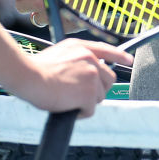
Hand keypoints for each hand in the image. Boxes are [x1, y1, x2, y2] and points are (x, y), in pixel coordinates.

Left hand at [8, 0, 114, 32]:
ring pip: (33, 19)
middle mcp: (40, 1)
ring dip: (39, 13)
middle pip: (19, 7)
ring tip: (52, 5)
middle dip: (27, 2)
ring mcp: (50, 15)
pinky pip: (48, 25)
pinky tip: (62, 12)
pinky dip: (52, 20)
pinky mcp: (60, 26)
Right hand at [15, 38, 132, 117]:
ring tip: (67, 98)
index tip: (128, 60)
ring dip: (86, 101)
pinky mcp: (90, 92)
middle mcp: (90, 58)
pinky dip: (80, 112)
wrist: (29, 76)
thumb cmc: (36, 69)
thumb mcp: (59, 54)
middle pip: (108, 79)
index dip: (119, 56)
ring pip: (100, 96)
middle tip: (77, 93)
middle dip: (96, 89)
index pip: (106, 50)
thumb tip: (83, 75)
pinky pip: (91, 109)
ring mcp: (92, 75)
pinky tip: (67, 106)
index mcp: (80, 47)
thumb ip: (75, 60)